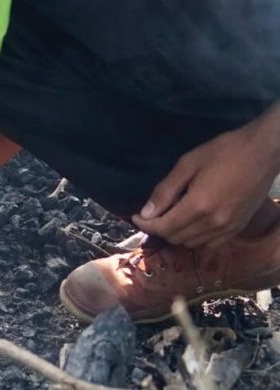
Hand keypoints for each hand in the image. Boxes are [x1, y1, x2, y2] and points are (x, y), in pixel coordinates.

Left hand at [133, 124, 279, 248]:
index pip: (164, 227)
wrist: (262, 153)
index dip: (145, 224)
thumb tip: (146, 212)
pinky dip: (196, 239)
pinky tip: (192, 223)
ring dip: (176, 234)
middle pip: (176, 238)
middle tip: (153, 213)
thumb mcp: (187, 164)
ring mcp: (228, 229)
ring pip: (192, 244)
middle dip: (159, 228)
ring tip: (171, 216)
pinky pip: (211, 245)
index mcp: (199, 206)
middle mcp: (214, 224)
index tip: (135, 216)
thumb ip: (165, 191)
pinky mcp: (238, 229)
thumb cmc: (223, 153)